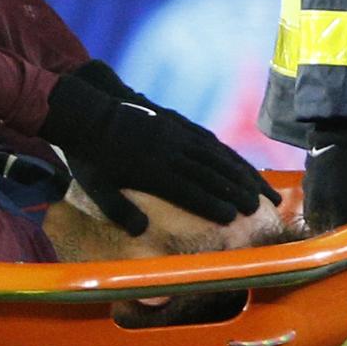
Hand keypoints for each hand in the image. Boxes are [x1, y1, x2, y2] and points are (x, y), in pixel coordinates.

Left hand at [40, 71, 266, 234]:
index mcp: (151, 171)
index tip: (235, 216)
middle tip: (260, 207)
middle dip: (238, 190)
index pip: (190, 190)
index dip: (214, 203)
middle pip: (210, 173)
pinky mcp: (175, 124)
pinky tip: (239, 163)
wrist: (86, 113)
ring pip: (215, 155)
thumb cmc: (89, 158)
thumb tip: (142, 232)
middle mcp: (169, 151)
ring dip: (240, 172)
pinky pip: (207, 140)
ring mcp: (175, 134)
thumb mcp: (97, 189)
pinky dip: (227, 153)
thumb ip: (119, 211)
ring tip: (259, 187)